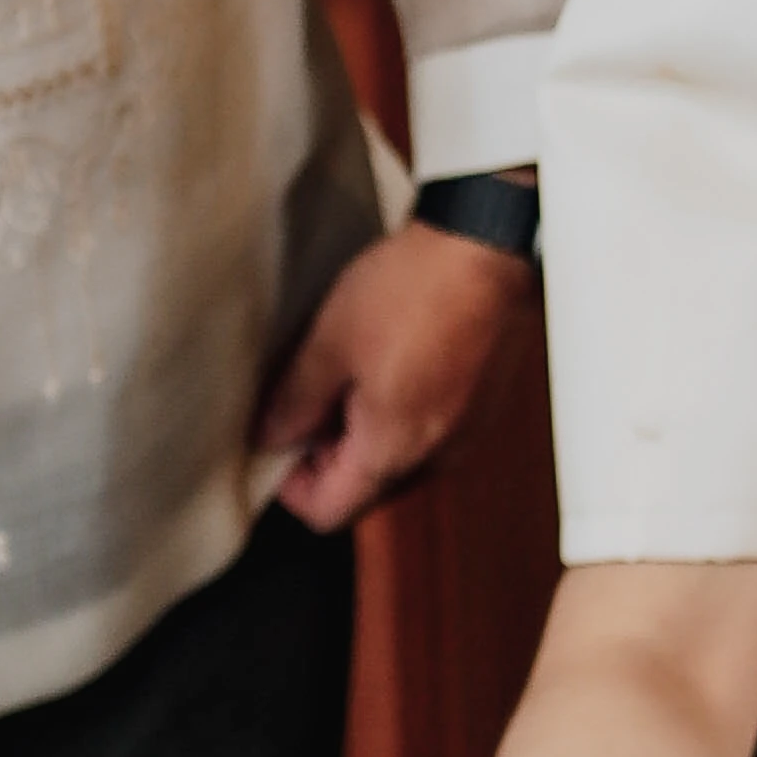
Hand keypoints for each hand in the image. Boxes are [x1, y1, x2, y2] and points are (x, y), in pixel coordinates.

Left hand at [253, 215, 532, 531]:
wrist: (486, 242)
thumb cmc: (414, 288)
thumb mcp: (330, 341)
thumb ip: (294, 401)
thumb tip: (270, 437)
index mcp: (393, 449)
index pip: (328, 513)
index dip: (290, 487)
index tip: (276, 443)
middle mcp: (438, 455)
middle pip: (367, 489)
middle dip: (329, 456)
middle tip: (307, 401)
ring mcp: (468, 431)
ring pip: (400, 460)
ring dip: (367, 433)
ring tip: (351, 372)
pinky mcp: (485, 403)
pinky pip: (433, 432)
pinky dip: (405, 414)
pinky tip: (395, 360)